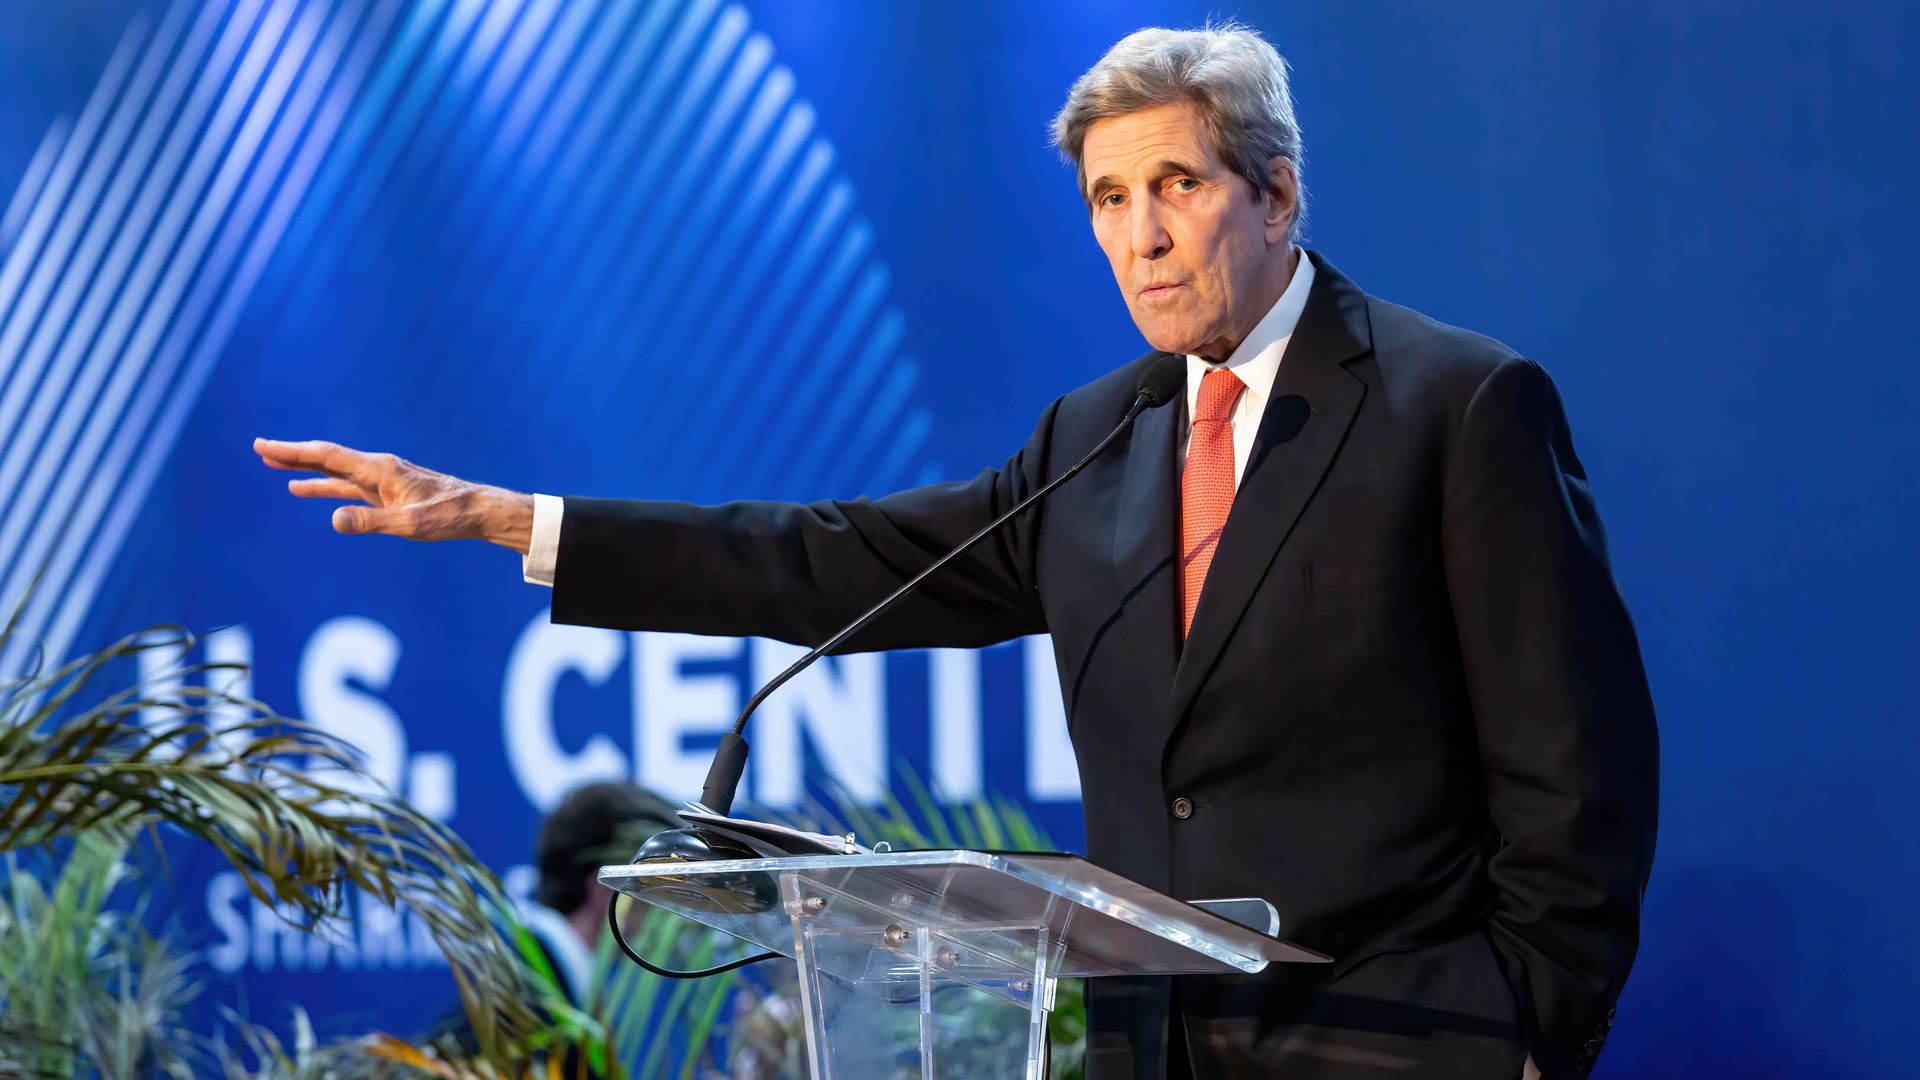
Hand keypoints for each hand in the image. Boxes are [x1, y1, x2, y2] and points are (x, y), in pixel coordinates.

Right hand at [254, 438, 533, 552]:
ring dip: (306, 470)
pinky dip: (327, 486)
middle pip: (326, 458)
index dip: (294, 452)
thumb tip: (334, 520)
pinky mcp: (388, 492)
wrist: (478, 511)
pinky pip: (348, 486)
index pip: (327, 457)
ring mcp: (382, 480)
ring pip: (335, 472)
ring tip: (276, 468)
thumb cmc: (448, 516)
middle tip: (260, 449)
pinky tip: (310, 491)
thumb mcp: (409, 524)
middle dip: (292, 455)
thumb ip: (371, 522)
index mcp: (379, 470)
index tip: (265, 446)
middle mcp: (378, 469)